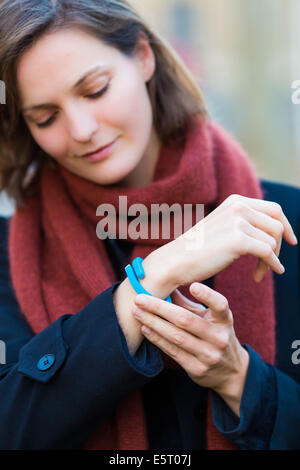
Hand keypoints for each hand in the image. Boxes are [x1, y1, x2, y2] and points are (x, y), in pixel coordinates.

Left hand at [132, 282, 249, 416]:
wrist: (231, 371)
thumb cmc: (214, 334)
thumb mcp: (209, 317)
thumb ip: (188, 303)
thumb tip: (165, 285)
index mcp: (224, 320)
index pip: (220, 305)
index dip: (207, 295)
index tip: (193, 285)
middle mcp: (218, 337)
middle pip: (186, 320)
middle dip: (159, 308)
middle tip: (140, 299)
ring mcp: (208, 355)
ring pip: (175, 336)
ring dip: (153, 323)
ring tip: (137, 312)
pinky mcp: (196, 369)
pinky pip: (172, 351)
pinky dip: (156, 338)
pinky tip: (145, 328)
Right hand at [171, 194, 297, 285]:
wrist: (176, 261)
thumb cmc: (198, 249)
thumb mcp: (222, 227)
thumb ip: (244, 222)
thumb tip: (277, 229)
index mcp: (235, 201)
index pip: (274, 209)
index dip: (286, 226)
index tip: (291, 241)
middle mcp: (238, 206)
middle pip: (277, 224)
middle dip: (280, 245)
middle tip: (273, 262)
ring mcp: (238, 221)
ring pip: (273, 241)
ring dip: (270, 260)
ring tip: (258, 273)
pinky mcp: (238, 240)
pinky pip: (267, 253)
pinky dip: (270, 266)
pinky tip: (261, 276)